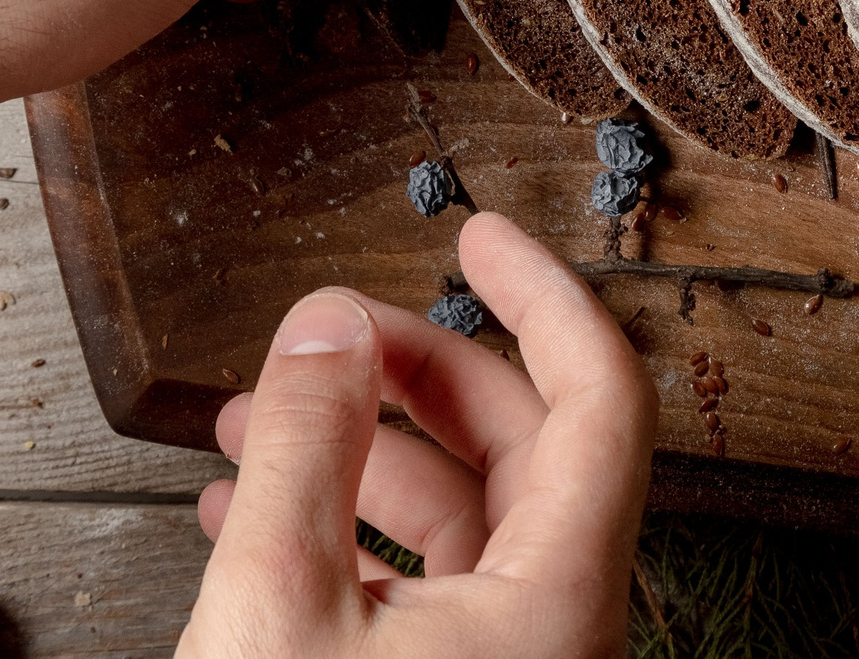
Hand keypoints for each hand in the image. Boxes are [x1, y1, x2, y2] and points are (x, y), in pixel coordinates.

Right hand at [183, 212, 656, 658]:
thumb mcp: (278, 604)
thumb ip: (304, 450)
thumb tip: (329, 327)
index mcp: (560, 596)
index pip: (602, 396)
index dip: (541, 296)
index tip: (480, 238)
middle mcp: (558, 631)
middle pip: (523, 446)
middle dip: (416, 372)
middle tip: (334, 333)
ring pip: (464, 518)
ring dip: (362, 454)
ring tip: (257, 423)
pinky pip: (427, 588)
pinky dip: (351, 534)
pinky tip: (257, 513)